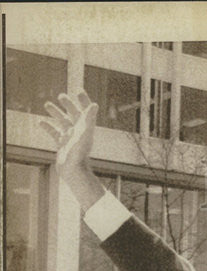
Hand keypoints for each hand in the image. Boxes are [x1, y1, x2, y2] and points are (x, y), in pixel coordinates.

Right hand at [40, 91, 104, 210]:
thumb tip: (94, 104)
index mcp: (85, 128)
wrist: (73, 172)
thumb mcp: (84, 134)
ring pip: (62, 122)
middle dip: (68, 105)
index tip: (79, 91)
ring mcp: (70, 138)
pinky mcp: (62, 145)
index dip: (84, 102)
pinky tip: (40, 122)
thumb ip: (89, 119)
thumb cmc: (79, 153)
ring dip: (56, 113)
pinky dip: (48, 127)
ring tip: (47, 104)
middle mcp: (79, 132)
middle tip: (61, 96)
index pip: (86, 112)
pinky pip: (54, 134)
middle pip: (74, 115)